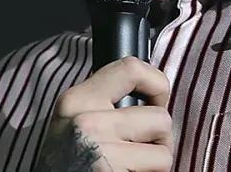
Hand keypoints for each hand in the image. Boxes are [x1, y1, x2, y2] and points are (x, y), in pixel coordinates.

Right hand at [33, 56, 172, 171]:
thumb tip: (148, 94)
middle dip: (159, 138)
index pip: (131, 68)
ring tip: (135, 167)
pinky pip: (158, 167)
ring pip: (163, 149)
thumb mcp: (73, 122)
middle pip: (159, 116)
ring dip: (156, 161)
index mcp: (76, 100)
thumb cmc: (67, 162)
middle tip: (141, 152)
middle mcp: (85, 121)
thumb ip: (101, 103)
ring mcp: (99, 149)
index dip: (157, 84)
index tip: (157, 102)